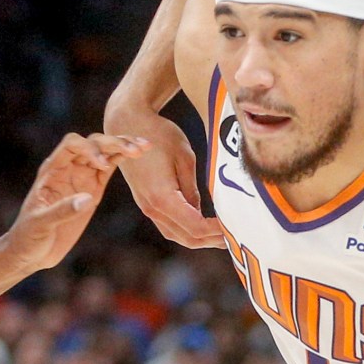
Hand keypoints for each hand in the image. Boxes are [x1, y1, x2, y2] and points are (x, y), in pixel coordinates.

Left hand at [0, 132, 145, 276]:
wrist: (32, 252)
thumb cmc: (28, 236)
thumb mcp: (41, 224)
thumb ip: (62, 210)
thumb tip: (87, 199)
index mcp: (52, 170)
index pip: (72, 145)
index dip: (89, 148)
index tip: (103, 164)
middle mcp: (68, 168)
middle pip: (92, 143)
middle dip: (113, 143)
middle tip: (135, 149)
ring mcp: (81, 178)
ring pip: (104, 153)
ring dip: (122, 147)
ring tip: (144, 146)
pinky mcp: (93, 190)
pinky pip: (110, 169)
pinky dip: (123, 161)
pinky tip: (138, 155)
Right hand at [111, 109, 224, 248]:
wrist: (129, 123)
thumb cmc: (159, 135)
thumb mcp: (185, 158)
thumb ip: (193, 190)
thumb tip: (202, 213)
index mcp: (163, 198)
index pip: (195, 227)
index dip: (217, 231)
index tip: (235, 228)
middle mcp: (152, 208)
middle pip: (186, 237)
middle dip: (211, 240)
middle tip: (234, 237)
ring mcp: (147, 207)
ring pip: (176, 235)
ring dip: (199, 239)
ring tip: (221, 235)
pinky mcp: (146, 202)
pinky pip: (169, 226)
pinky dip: (187, 230)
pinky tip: (203, 226)